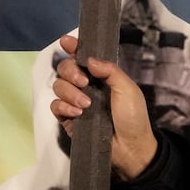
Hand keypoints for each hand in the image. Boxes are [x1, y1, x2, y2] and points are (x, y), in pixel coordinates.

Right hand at [49, 34, 157, 180]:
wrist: (131, 148)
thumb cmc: (133, 117)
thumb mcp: (128, 89)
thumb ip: (110, 71)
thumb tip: (89, 60)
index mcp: (101, 77)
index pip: (83, 58)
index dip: (73, 48)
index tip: (67, 42)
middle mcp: (86, 86)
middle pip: (65, 69)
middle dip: (70, 71)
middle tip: (83, 82)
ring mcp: (76, 102)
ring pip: (58, 86)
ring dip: (70, 92)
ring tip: (86, 104)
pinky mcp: (68, 119)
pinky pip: (56, 106)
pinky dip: (64, 106)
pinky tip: (77, 113)